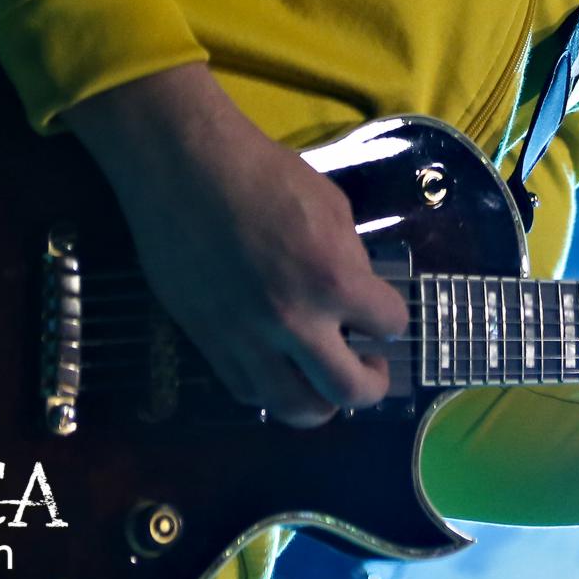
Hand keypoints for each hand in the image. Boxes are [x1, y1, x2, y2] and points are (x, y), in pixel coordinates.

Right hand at [64, 62, 408, 427]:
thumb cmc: (265, 174)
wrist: (186, 170)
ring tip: (324, 383)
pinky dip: (271, 389)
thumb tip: (356, 289)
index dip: (392, 320)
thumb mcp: (331, 206)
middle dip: (371, 385)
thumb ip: (349, 257)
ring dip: (321, 403)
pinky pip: (248, 390)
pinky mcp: (208, 342)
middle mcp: (295, 322)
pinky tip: (278, 370)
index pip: (389, 324)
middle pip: (349, 392)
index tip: (383, 316)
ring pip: (295, 408)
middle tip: (369, 368)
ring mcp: (248, 339)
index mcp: (335, 280)